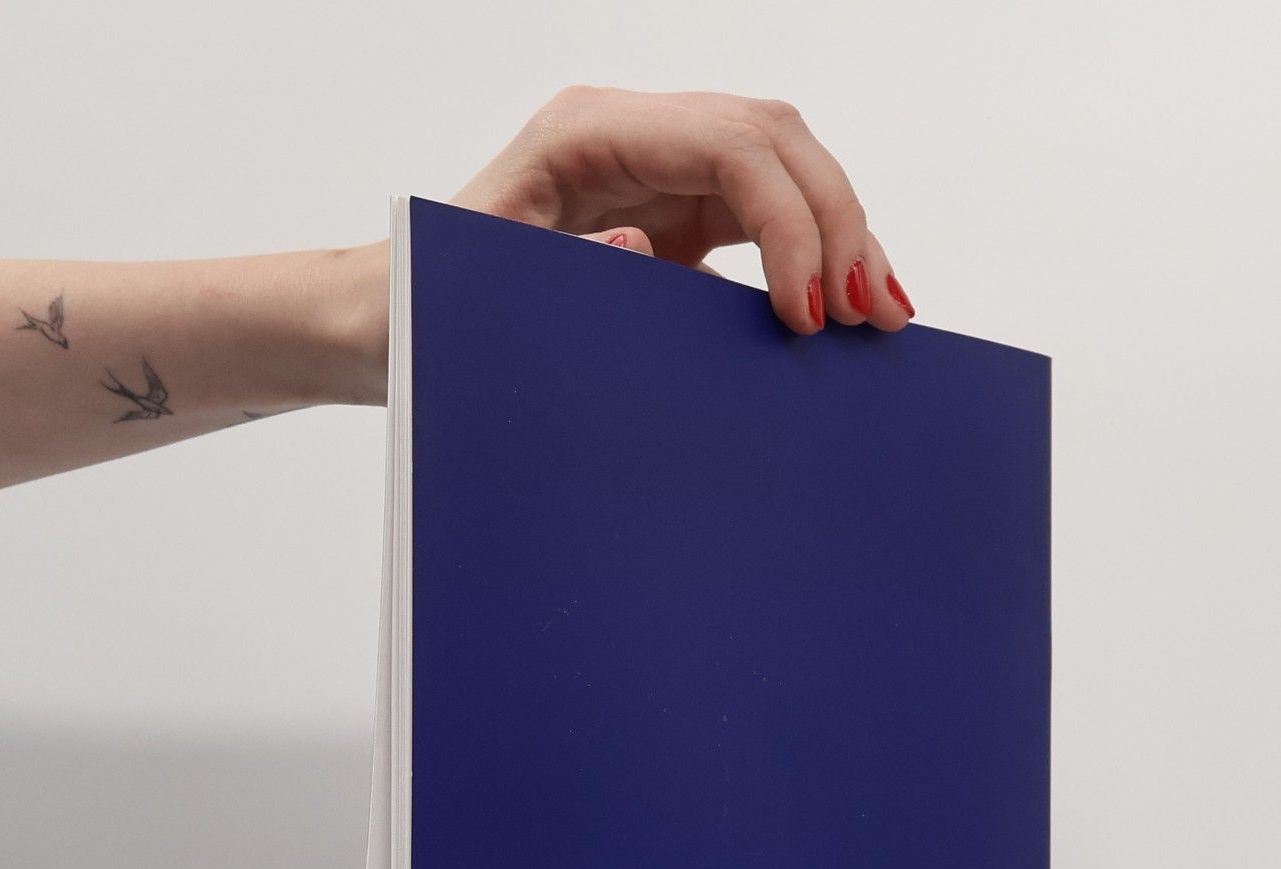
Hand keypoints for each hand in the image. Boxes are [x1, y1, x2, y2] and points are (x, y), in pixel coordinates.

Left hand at [455, 86, 913, 336]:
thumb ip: (562, 271)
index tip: (806, 311)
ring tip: (882, 315)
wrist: (398, 323)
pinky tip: (851, 304)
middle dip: (836, 223)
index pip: (728, 143)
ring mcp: (661, 169)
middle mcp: (633, 135)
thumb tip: (647, 245)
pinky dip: (816, 258)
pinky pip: (768, 218)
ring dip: (844, 237)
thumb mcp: (480, 294)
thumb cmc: (425, 306)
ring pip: (785, 171)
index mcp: (586, 134)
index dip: (788, 220)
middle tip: (864, 314)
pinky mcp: (678, 213)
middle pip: (774, 141)